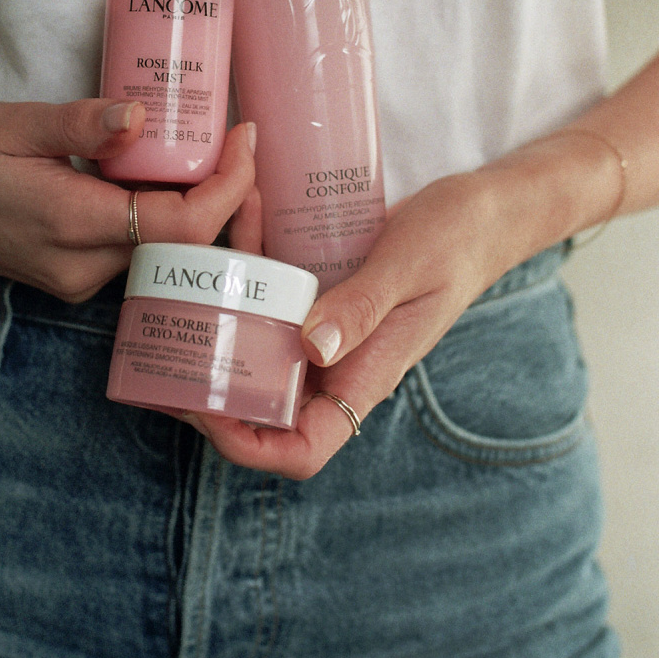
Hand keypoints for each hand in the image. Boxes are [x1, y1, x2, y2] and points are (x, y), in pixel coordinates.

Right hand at [0, 97, 256, 302]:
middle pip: (181, 244)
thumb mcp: (9, 123)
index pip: (179, 225)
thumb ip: (79, 124)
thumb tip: (140, 115)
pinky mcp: (67, 274)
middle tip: (238, 137)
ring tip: (212, 147)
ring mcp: (72, 278)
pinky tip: (164, 171)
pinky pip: (133, 249)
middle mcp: (78, 267)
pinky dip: (160, 214)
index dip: (227, 186)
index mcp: (69, 224)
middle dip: (225, 196)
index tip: (244, 136)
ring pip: (160, 251)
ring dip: (196, 205)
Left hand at [179, 158, 573, 478]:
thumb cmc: (457, 240)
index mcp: (365, 377)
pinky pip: (274, 291)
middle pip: (264, 405)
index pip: (302, 448)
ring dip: (226, 309)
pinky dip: (253, 257)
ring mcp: (328, 329)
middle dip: (213, 379)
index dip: (247, 445)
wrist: (484, 208)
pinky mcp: (323, 294)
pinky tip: (249, 210)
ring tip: (198, 264)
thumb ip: (363, 307)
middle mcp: (340, 362)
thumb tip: (310, 347)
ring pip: (260, 344)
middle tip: (175, 333)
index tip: (203, 408)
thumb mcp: (409, 266)